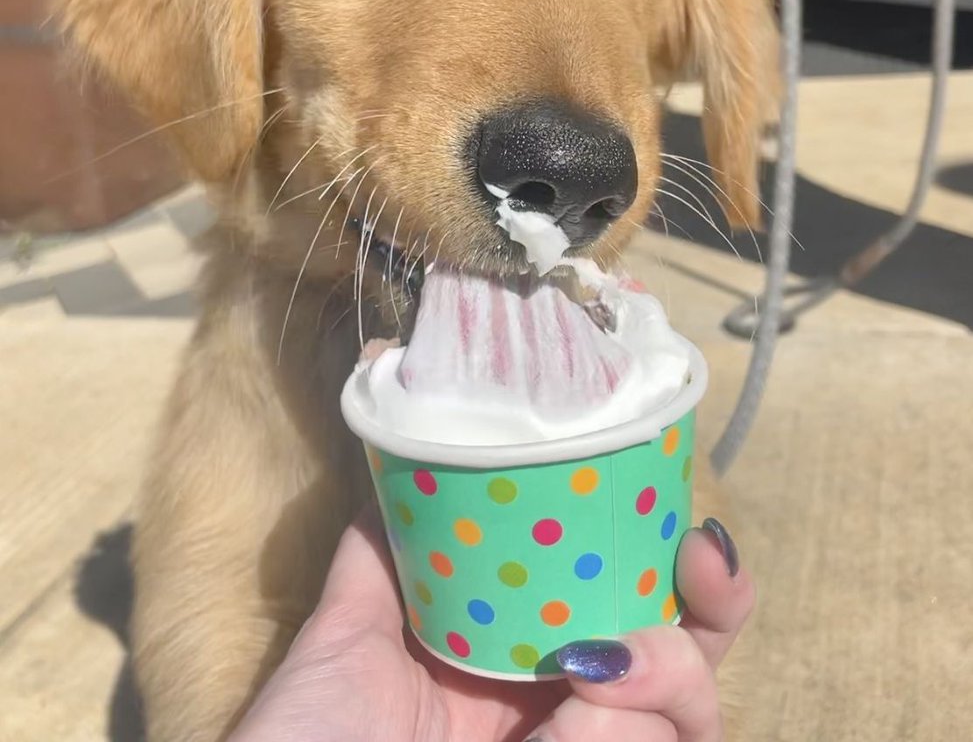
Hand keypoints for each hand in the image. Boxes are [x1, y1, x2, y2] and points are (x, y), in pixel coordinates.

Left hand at [230, 509, 753, 741]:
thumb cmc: (306, 741)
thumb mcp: (346, 640)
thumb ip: (383, 557)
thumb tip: (398, 469)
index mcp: (523, 674)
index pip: (634, 617)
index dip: (678, 572)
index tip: (688, 530)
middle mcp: (568, 725)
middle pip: (692, 670)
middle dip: (714, 611)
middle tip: (699, 566)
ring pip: (688, 726)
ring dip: (661, 677)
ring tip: (583, 673)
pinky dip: (621, 738)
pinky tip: (565, 731)